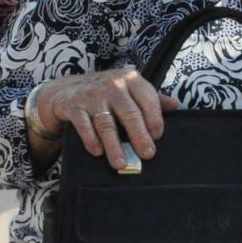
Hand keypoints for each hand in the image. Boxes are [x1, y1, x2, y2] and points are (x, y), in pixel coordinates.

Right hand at [34, 70, 179, 171]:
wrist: (66, 89)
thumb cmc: (107, 92)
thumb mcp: (130, 89)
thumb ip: (151, 98)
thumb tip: (175, 106)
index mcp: (131, 79)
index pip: (148, 99)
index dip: (154, 119)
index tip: (158, 137)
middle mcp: (112, 85)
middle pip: (130, 113)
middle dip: (139, 136)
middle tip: (147, 154)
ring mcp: (92, 95)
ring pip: (107, 123)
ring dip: (114, 145)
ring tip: (121, 163)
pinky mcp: (73, 105)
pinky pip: (84, 125)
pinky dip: (91, 140)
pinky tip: (98, 152)